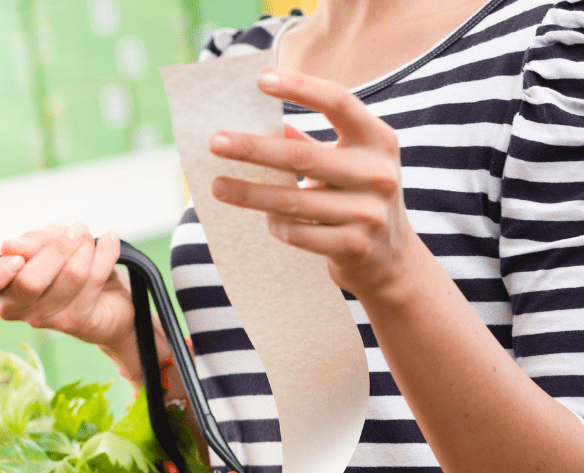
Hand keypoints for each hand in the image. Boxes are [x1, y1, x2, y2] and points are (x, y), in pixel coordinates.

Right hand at [0, 222, 134, 347]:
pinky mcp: (77, 322)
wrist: (110, 298)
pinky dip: (106, 251)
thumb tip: (10, 247)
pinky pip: (95, 278)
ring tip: (90, 237)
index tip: (15, 258)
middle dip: (58, 247)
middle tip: (76, 230)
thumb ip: (33, 242)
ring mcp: (46, 319)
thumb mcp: (49, 243)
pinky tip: (110, 240)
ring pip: (69, 276)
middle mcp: (17, 307)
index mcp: (0, 285)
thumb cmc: (69, 265)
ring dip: (86, 247)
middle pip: (29, 282)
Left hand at [209, 69, 413, 298]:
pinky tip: (267, 219)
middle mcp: (377, 173)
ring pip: (292, 201)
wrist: (392, 258)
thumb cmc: (357, 197)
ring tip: (218, 186)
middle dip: (252, 148)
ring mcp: (368, 212)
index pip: (338, 102)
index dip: (300, 87)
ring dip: (249, 193)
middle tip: (215, 142)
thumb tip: (255, 121)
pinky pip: (297, 233)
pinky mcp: (353, 245)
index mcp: (377, 140)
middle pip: (301, 156)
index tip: (261, 80)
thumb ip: (308, 141)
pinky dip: (276, 225)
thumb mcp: (347, 162)